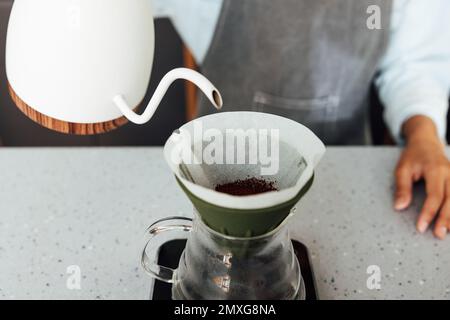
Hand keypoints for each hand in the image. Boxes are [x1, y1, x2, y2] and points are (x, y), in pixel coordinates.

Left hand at [394, 116, 449, 239]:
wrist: (426, 141)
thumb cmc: (413, 156)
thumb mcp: (402, 169)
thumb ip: (402, 188)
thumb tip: (400, 207)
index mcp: (436, 170)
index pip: (435, 196)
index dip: (428, 213)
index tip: (421, 227)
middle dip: (445, 219)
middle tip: (438, 235)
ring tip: (446, 232)